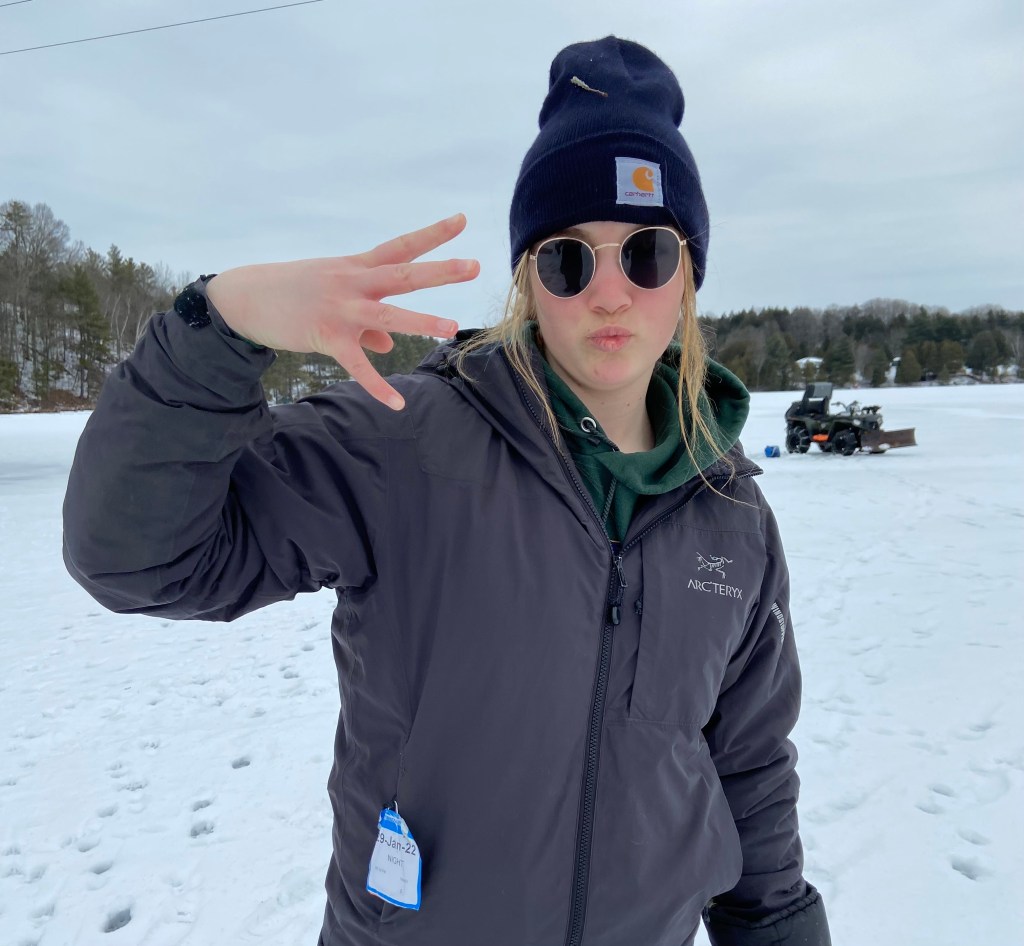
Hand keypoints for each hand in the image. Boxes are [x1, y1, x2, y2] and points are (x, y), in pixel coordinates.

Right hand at [206, 213, 478, 409]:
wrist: (243, 298)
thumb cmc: (293, 293)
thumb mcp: (333, 295)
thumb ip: (368, 324)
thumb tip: (390, 347)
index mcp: (356, 267)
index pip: (401, 246)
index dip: (432, 234)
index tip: (462, 219)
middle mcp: (352, 283)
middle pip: (403, 274)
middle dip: (439, 270)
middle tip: (474, 265)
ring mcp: (340, 309)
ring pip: (387, 315)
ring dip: (420, 320)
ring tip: (452, 325)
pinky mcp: (325, 337)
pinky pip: (356, 366)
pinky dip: (377, 386)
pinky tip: (397, 404)